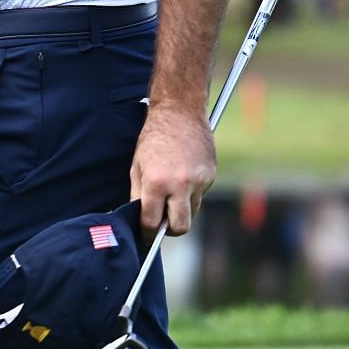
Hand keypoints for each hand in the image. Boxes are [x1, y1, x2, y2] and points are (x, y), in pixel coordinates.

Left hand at [128, 104, 214, 236]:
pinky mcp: (210, 176)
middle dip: (170, 230)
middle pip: (179, 227)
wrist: (180, 113)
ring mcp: (198, 181)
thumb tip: (140, 218)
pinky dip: (191, 194)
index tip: (146, 235)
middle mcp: (179, 184)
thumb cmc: (153, 138)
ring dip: (181, 210)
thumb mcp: (137, 166)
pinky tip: (183, 177)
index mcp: (156, 182)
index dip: (147, 232)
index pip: (152, 221)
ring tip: (172, 193)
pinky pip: (200, 196)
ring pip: (192, 212)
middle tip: (162, 223)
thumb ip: (138, 195)